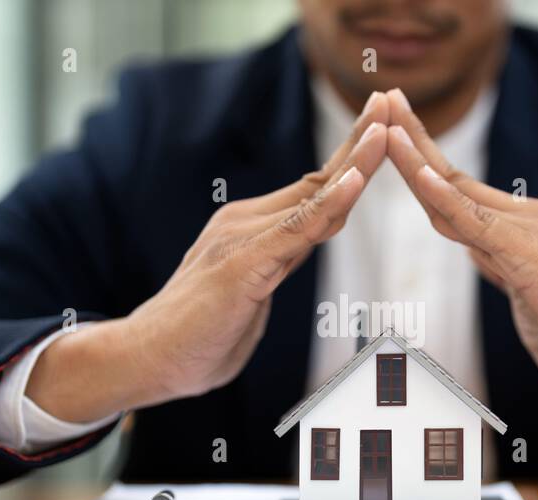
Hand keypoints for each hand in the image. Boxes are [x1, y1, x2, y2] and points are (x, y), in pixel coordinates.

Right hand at [26, 93, 391, 421]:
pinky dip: (330, 204)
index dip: (351, 158)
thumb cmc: (198, 334)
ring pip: (313, 197)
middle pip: (318, 180)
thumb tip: (306, 244)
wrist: (147, 359)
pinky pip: (296, 231)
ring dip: (355, 162)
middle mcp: (246, 223)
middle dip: (359, 141)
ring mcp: (242, 240)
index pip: (314, 188)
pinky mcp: (242, 265)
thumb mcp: (253, 290)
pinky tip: (355, 181)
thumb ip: (280, 261)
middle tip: (389, 101)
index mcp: (251, 227)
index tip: (381, 126)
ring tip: (384, 128)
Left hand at [381, 89, 537, 419]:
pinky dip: (443, 195)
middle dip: (413, 138)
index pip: (458, 191)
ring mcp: (526, 232)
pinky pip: (473, 222)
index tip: (394, 132)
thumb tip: (476, 252)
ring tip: (388, 117)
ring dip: (416, 154)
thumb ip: (502, 267)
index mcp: (520, 228)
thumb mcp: (528, 294)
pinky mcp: (526, 254)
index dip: (422, 162)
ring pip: (455, 190)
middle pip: (452, 177)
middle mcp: (522, 220)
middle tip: (385, 97)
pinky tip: (419, 172)